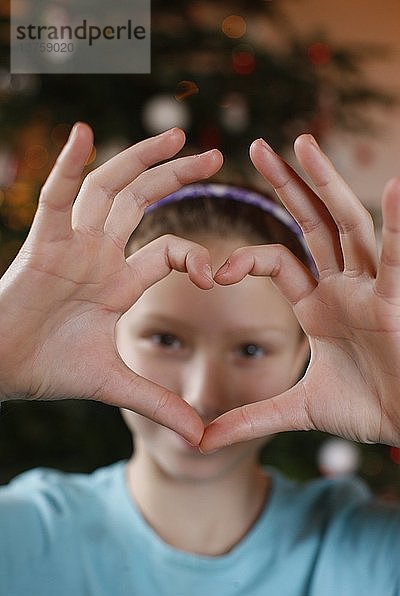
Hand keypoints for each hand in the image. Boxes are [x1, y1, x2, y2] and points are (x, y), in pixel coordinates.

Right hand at [0, 123, 222, 443]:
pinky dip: (68, 166)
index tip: (221, 275)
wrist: (2, 369)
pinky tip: (83, 135)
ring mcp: (72, 245)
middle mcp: (100, 255)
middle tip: (214, 155)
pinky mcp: (42, 244)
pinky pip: (56, 197)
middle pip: (143, 203)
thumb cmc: (50, 370)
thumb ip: (159, 404)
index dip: (197, 257)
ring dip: (140, 160)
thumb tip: (203, 438)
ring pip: (110, 190)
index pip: (169, 252)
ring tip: (178, 135)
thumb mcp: (116, 384)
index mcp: (120, 282)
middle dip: (176, 178)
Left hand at [201, 134, 399, 451]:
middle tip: (258, 146)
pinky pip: (393, 256)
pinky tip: (393, 186)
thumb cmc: (366, 410)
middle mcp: (343, 285)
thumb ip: (250, 419)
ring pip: (345, 225)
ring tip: (302, 143)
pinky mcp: (394, 300)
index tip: (214, 272)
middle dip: (287, 185)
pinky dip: (396, 222)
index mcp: (318, 303)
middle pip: (311, 224)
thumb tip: (200, 441)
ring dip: (325, 185)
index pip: (278, 260)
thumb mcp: (297, 410)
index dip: (245, 258)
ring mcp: (370, 288)